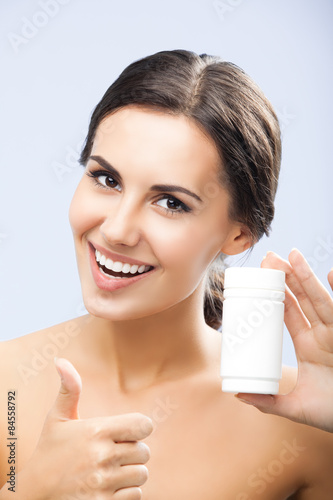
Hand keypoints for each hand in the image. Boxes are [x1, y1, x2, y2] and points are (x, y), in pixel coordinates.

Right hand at [16, 358, 152, 498]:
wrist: (35, 494)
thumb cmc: (50, 451)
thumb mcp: (57, 419)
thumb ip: (69, 389)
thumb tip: (60, 360)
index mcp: (96, 431)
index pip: (143, 425)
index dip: (139, 428)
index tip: (128, 432)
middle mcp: (102, 456)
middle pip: (144, 452)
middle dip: (132, 452)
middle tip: (112, 454)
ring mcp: (103, 483)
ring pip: (141, 474)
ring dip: (130, 473)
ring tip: (109, 471)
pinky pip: (135, 495)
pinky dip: (126, 493)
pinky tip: (107, 488)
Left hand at [235, 248, 332, 432]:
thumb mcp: (296, 407)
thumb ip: (268, 401)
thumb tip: (237, 394)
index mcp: (309, 345)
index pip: (289, 312)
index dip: (276, 294)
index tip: (260, 277)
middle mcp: (323, 335)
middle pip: (303, 298)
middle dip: (287, 276)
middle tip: (270, 257)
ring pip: (320, 299)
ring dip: (306, 276)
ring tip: (292, 255)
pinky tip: (332, 272)